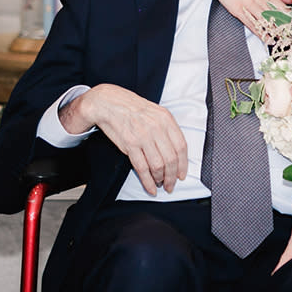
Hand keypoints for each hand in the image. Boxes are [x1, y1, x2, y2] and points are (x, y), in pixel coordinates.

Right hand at [61, 84, 187, 194]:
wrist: (109, 103)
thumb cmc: (132, 108)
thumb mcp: (156, 112)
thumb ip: (167, 129)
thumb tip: (176, 153)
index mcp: (166, 119)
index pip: (181, 146)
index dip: (183, 164)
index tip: (181, 175)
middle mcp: (157, 127)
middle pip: (171, 159)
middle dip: (172, 176)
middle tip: (171, 185)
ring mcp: (143, 136)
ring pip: (158, 165)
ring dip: (160, 179)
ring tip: (160, 184)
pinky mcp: (130, 145)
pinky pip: (142, 168)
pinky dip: (148, 181)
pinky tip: (150, 187)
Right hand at [207, 0, 291, 35]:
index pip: (284, 8)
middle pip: (277, 17)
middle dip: (287, 28)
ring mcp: (249, 5)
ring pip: (266, 21)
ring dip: (276, 32)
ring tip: (285, 41)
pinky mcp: (238, 9)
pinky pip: (251, 24)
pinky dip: (260, 32)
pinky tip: (266, 38)